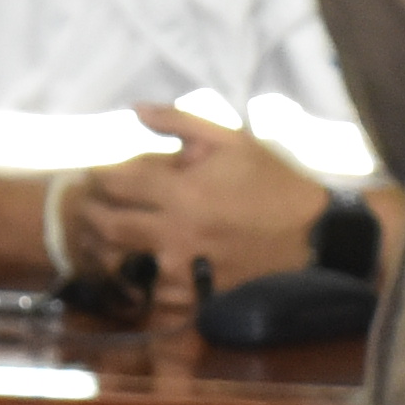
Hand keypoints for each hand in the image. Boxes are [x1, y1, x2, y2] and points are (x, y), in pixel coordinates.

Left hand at [61, 109, 327, 282]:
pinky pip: (157, 294)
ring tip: (106, 239)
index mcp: (181, 191)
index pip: (115, 183)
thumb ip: (179, 121)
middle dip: (91, 214)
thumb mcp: (231, 140)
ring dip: (112, 252)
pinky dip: (144, 282)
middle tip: (89, 206)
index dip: (98, 176)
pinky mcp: (200, 294)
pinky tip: (142, 269)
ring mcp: (187, 268)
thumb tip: (136, 110)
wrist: (315, 234)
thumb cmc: (272, 182)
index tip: (95, 174)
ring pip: (127, 265)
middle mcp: (177, 233)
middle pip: (108, 228)